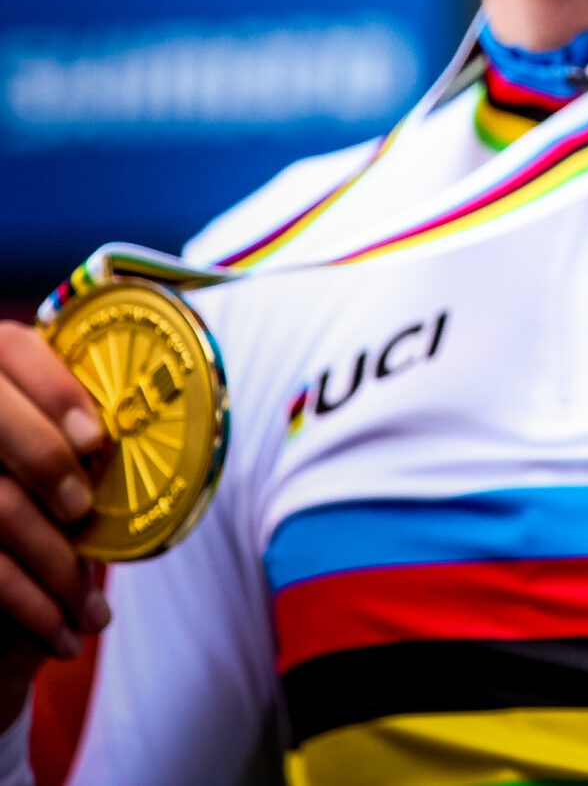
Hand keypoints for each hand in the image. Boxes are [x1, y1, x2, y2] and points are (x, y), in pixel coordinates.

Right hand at [0, 323, 113, 721]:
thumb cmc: (50, 517)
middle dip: (46, 464)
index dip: (54, 391)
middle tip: (83, 510)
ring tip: (94, 615)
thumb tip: (173, 424)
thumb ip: (86, 440)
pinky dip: (32, 609)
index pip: (10, 348)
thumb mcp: (69, 469)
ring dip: (54, 568)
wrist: (2, 605)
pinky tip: (66, 636)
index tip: (98, 441)